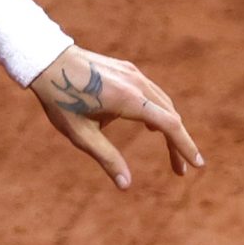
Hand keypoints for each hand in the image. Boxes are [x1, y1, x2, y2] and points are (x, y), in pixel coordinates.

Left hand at [28, 45, 204, 189]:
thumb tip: (126, 185)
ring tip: (170, 150)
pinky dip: (157, 110)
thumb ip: (107, 158)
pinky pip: (150, 92)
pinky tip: (151, 125)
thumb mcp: (81, 134)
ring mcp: (133, 73)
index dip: (184, 146)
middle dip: (178, 143)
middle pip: (170, 115)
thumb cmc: (60, 99)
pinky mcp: (126, 69)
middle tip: (179, 170)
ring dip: (169, 127)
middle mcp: (137, 83)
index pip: (169, 125)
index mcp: (130, 100)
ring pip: (162, 102)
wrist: (46, 60)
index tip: (197, 164)